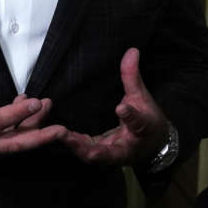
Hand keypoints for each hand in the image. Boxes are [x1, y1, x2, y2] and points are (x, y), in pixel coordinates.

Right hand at [0, 40, 66, 166]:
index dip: (18, 112)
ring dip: (33, 131)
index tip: (36, 101)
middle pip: (15, 145)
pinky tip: (29, 115)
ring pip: (14, 146)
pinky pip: (8, 147)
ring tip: (48, 110)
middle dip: (40, 137)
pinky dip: (21, 133)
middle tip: (61, 129)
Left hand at [61, 48, 170, 165]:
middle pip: (108, 153)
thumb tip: (131, 51)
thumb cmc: (148, 120)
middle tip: (67, 135)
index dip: (131, 116)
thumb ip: (133, 76)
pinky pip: (85, 152)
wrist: (152, 144)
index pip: (138, 123)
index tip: (122, 107)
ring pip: (92, 156)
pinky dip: (71, 145)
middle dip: (87, 147)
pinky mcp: (100, 154)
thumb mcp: (143, 97)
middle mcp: (126, 148)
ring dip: (74, 147)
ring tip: (57, 134)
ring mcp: (111, 154)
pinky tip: (56, 135)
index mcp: (142, 131)